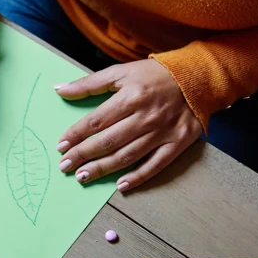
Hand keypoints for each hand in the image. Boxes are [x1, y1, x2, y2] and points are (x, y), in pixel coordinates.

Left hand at [55, 59, 200, 189]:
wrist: (199, 77)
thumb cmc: (155, 75)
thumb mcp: (122, 71)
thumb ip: (89, 83)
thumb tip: (59, 89)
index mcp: (131, 96)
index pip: (96, 121)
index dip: (76, 135)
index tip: (60, 146)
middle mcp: (146, 116)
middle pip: (109, 141)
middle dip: (83, 155)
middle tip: (65, 166)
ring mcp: (163, 132)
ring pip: (127, 156)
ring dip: (103, 169)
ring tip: (82, 177)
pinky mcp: (178, 143)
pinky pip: (156, 165)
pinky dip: (138, 177)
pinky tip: (120, 186)